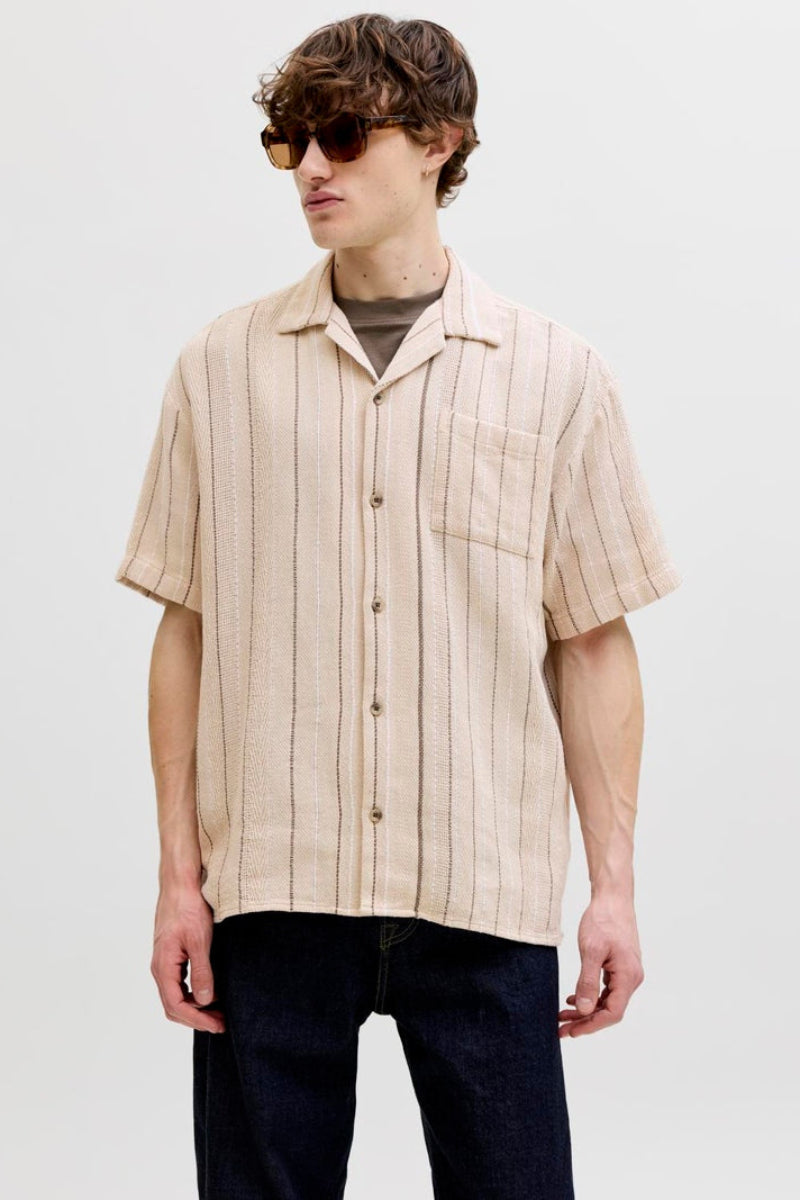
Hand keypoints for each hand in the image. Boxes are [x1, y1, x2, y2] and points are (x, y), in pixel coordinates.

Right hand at [150, 886, 225, 1033]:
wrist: (179, 884)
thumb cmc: (187, 907)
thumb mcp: (199, 941)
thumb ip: (201, 971)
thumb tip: (204, 999)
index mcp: (163, 966)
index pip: (176, 1005)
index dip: (196, 1019)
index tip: (217, 1025)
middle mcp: (160, 967)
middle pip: (174, 1005)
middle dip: (196, 1018)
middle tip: (221, 1023)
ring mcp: (164, 962)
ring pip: (176, 995)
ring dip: (195, 1007)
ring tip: (219, 1011)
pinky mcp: (171, 955)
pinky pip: (178, 983)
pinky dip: (193, 993)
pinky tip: (210, 991)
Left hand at [558, 895, 643, 1037]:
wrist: (613, 897)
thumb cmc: (603, 919)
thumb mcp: (591, 950)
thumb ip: (588, 982)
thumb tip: (585, 1011)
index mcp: (628, 977)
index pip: (612, 1013)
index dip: (591, 1026)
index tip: (571, 1032)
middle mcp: (632, 978)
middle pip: (609, 1010)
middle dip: (585, 1022)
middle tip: (561, 1029)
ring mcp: (627, 972)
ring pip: (607, 1001)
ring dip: (586, 1010)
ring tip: (562, 1016)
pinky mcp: (620, 966)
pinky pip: (607, 989)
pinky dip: (591, 996)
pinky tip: (574, 998)